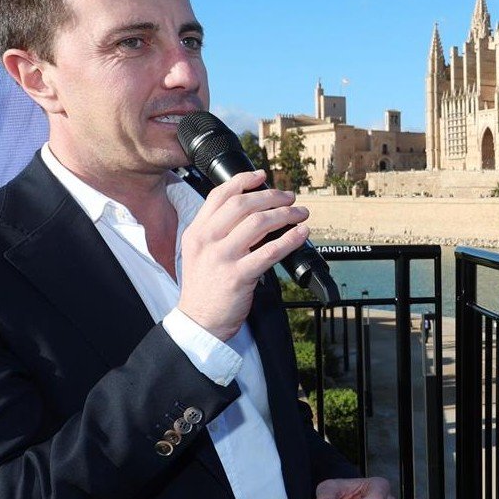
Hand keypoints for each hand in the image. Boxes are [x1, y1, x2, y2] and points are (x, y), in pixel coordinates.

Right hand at [177, 171, 310, 341]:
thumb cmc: (204, 289)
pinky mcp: (238, 276)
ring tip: (300, 214)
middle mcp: (207, 240)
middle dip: (272, 196)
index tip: (262, 176)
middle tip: (290, 198)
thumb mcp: (200, 254)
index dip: (243, 181)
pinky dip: (290, 239)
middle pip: (243, 204)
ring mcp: (222, 257)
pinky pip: (270, 251)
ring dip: (286, 214)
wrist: (199, 322)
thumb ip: (217, 232)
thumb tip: (251, 213)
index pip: (219, 196)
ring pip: (259, 223)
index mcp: (197, 232)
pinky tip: (301, 234)